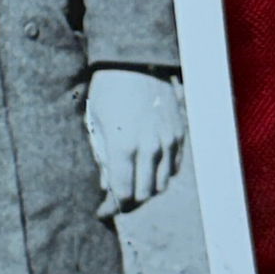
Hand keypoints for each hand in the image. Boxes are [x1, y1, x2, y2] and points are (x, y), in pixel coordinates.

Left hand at [85, 68, 185, 216]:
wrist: (135, 62)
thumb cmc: (107, 91)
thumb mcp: (95, 123)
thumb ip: (101, 158)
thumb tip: (105, 187)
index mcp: (123, 146)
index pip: (122, 193)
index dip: (111, 207)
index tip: (102, 212)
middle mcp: (150, 148)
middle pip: (143, 194)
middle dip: (128, 203)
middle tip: (116, 203)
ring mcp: (168, 142)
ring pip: (161, 185)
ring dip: (146, 191)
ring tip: (132, 188)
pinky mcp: (179, 135)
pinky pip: (174, 168)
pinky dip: (161, 175)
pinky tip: (148, 172)